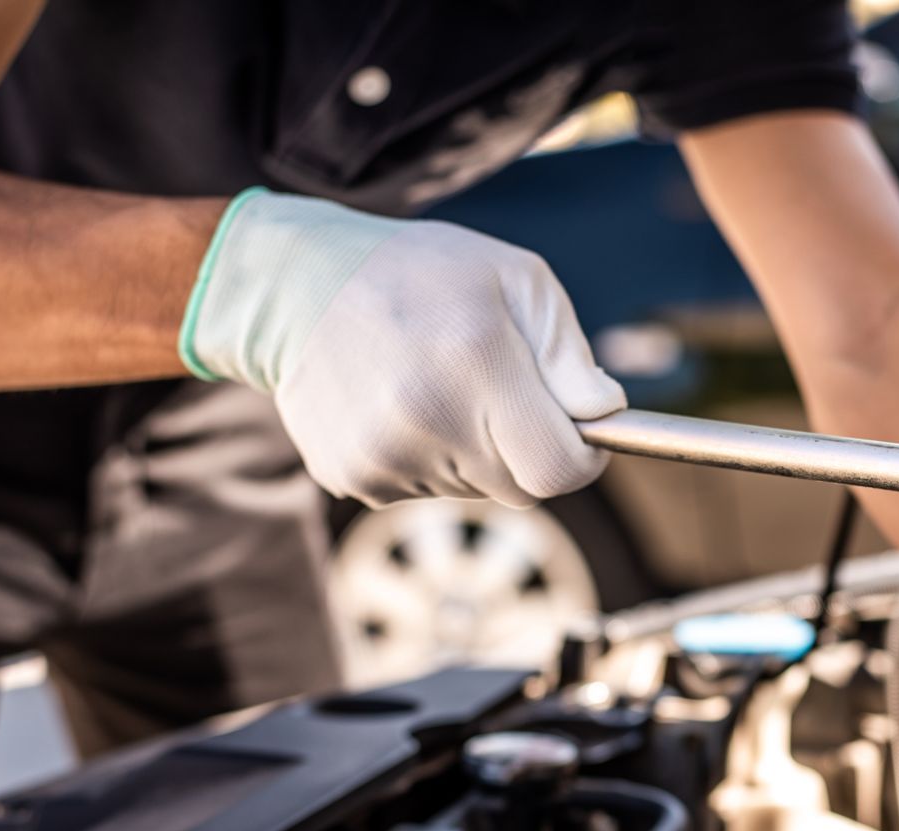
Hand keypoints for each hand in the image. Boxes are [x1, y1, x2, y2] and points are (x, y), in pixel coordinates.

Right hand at [181, 189, 624, 507]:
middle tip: (499, 392)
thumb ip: (569, 354)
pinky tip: (400, 403)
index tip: (579, 434)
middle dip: (528, 450)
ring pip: (472, 490)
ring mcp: (384, 456)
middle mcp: (429, 419)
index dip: (581, 458)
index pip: (558, 469)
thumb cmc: (422, 272)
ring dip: (474, 452)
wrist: (294, 284)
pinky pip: (421, 489)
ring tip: (437, 385)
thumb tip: (605, 413)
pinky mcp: (351, 477)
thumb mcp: (516, 280)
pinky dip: (427, 457)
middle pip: (522, 489)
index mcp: (478, 365)